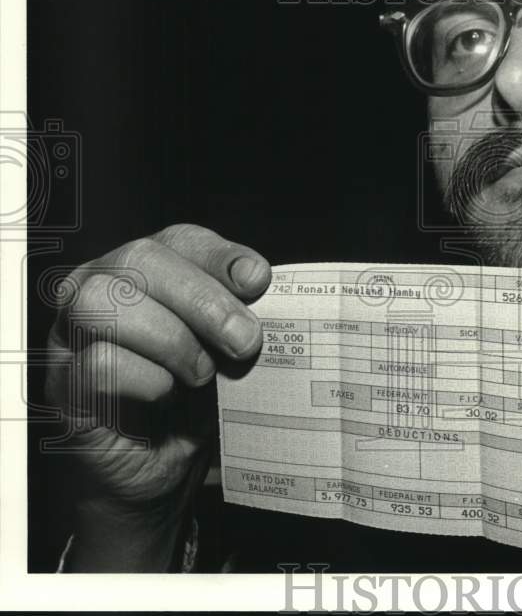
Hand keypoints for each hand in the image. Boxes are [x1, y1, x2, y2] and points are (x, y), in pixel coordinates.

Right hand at [44, 224, 270, 568]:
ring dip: (169, 337)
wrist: (164, 468)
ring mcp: (73, 335)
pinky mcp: (64, 387)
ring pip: (101, 299)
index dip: (220, 255)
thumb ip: (242, 318)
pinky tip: (167, 394)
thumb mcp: (229, 351)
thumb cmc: (197, 397)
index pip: (180, 239)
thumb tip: (270, 295)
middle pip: (140, 258)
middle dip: (202, 298)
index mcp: (149, 271)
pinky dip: (144, 377)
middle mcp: (102, 289)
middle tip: (246, 341)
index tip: (259, 281)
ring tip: (203, 374)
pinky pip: (95, 363)